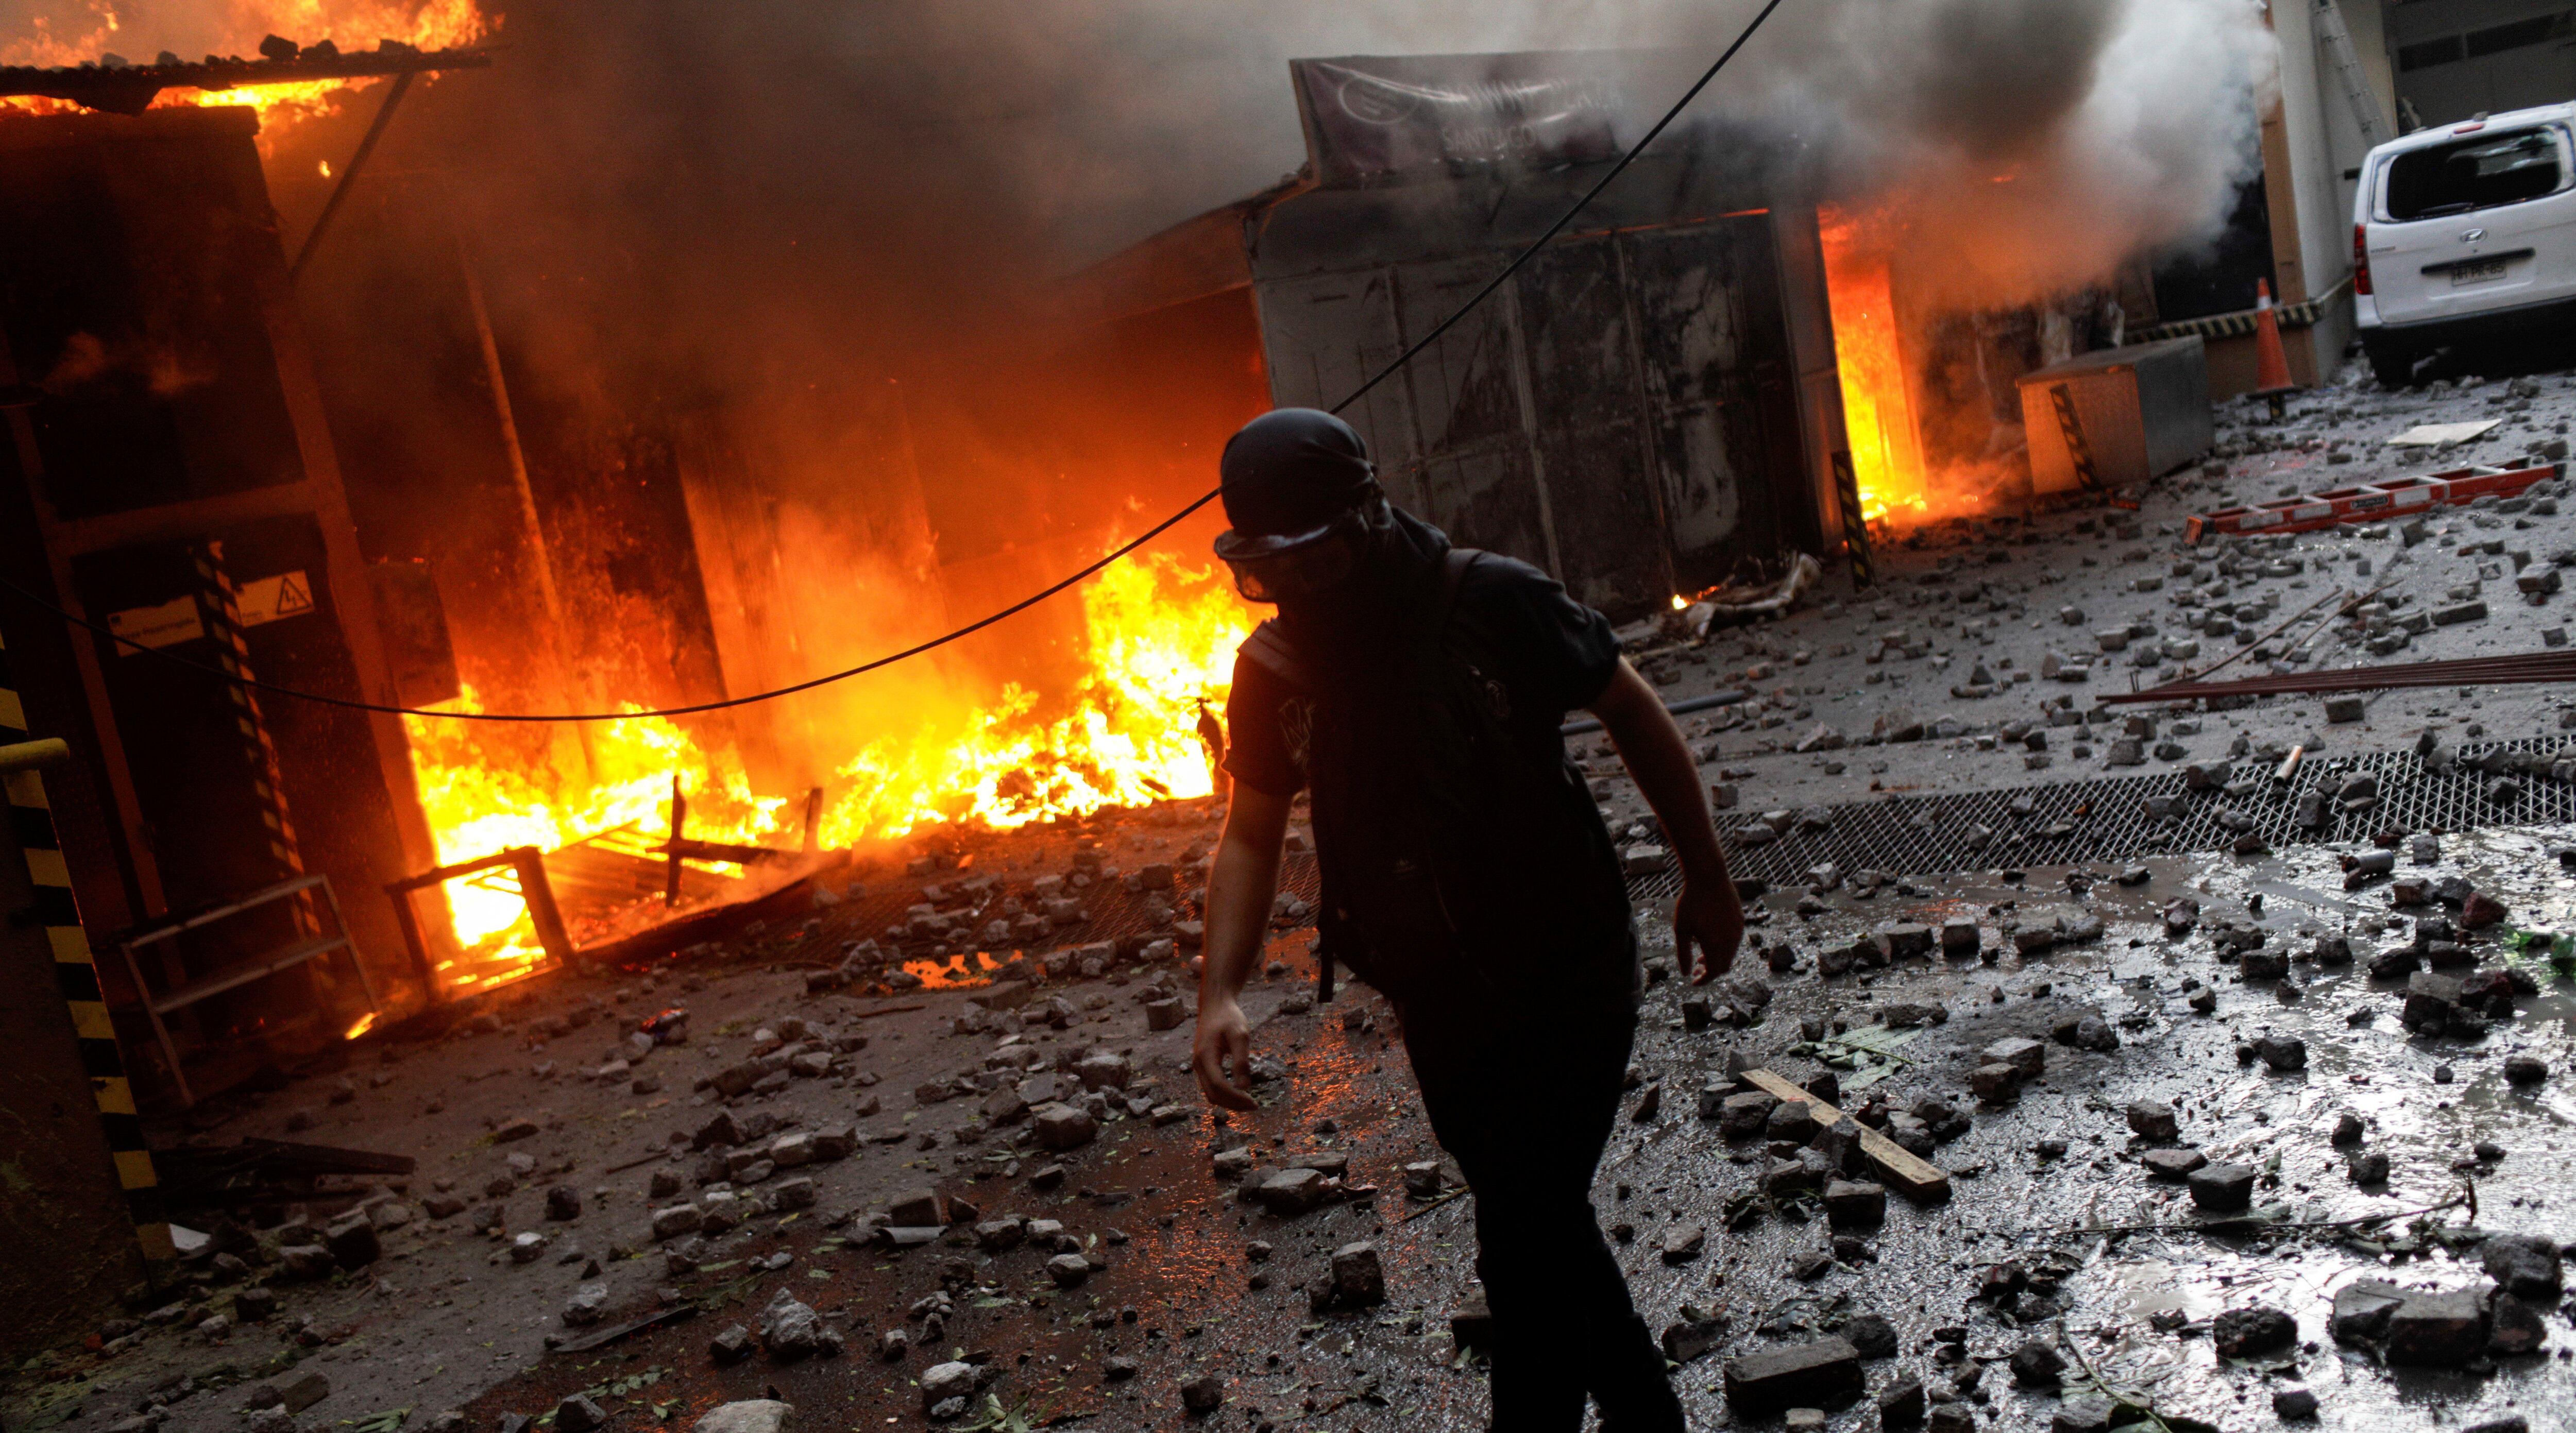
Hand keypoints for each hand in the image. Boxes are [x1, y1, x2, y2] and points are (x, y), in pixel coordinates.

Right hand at [1192, 996, 1258, 1110]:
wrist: (1215, 1005)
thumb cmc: (1228, 1017)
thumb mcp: (1240, 1035)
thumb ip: (1241, 1061)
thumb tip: (1244, 1087)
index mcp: (1205, 1056)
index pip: (1218, 1086)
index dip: (1236, 1098)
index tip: (1254, 1103)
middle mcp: (1197, 1064)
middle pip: (1212, 1094)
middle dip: (1233, 1104)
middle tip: (1254, 1106)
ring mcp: (1198, 1066)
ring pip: (1210, 1093)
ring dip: (1228, 1102)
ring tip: (1248, 1103)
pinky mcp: (1203, 1065)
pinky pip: (1211, 1087)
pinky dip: (1224, 1095)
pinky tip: (1239, 1094)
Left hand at [1675, 876, 1744, 984]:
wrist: (1709, 876)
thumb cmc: (1691, 902)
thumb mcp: (1681, 929)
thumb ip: (1683, 953)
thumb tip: (1684, 973)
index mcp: (1715, 945)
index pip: (1714, 972)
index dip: (1704, 980)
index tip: (1694, 981)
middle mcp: (1730, 941)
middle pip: (1724, 966)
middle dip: (1710, 972)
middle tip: (1696, 970)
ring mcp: (1738, 931)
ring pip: (1730, 954)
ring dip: (1717, 959)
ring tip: (1701, 956)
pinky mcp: (1741, 921)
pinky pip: (1734, 942)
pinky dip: (1724, 948)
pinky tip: (1711, 940)